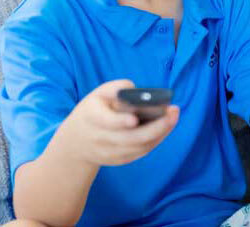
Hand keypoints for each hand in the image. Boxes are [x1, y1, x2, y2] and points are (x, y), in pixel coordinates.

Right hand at [53, 79, 179, 167]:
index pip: (106, 122)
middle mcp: (100, 139)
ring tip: (173, 116)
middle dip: (155, 127)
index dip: (120, 122)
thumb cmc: (93, 110)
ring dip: (160, 133)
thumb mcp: (99, 94)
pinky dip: (155, 140)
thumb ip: (118, 88)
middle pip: (130, 138)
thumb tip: (139, 92)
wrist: (75, 143)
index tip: (134, 119)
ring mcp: (109, 153)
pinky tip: (166, 127)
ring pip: (138, 147)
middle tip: (173, 112)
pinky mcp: (119, 160)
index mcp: (92, 118)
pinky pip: (140, 152)